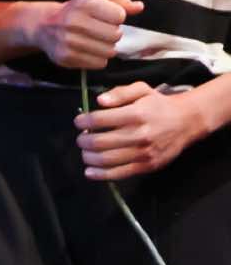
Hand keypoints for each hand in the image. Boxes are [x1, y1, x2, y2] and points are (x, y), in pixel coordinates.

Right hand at [33, 0, 141, 70]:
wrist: (43, 25)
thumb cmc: (75, 11)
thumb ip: (119, 1)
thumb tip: (139, 7)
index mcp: (83, 4)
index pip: (119, 16)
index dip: (115, 17)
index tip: (106, 17)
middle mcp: (73, 22)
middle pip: (115, 36)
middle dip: (112, 34)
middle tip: (100, 31)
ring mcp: (68, 41)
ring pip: (109, 52)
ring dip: (106, 47)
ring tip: (94, 41)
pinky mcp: (66, 57)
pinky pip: (99, 63)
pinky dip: (98, 59)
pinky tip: (88, 50)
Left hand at [76, 80, 205, 179]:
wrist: (186, 122)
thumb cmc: (158, 104)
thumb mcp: (141, 90)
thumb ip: (119, 93)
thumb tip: (99, 101)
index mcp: (136, 115)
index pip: (100, 120)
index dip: (84, 122)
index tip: (78, 122)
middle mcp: (139, 135)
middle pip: (100, 142)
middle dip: (83, 141)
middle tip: (80, 139)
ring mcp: (144, 153)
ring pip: (107, 159)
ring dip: (89, 157)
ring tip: (85, 152)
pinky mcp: (148, 166)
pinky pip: (120, 173)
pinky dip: (101, 174)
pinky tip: (90, 171)